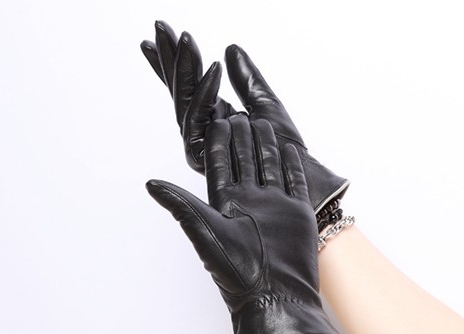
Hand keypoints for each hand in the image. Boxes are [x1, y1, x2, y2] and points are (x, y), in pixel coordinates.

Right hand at [141, 20, 349, 213]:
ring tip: (186, 38)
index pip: (190, 85)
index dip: (175, 61)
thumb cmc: (287, 148)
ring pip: (185, 103)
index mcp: (217, 118)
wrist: (304, 178)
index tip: (159, 33)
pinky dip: (205, 93)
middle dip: (170, 58)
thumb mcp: (267, 103)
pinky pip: (199, 120)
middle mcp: (205, 132)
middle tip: (160, 26)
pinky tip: (212, 68)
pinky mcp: (204, 158)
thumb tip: (230, 47)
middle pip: (180, 92)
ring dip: (184, 70)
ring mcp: (202, 146)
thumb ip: (248, 78)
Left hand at [146, 114, 343, 333]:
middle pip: (245, 160)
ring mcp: (274, 206)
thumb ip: (181, 205)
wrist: (275, 297)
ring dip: (266, 144)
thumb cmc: (236, 272)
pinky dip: (292, 164)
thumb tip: (149, 183)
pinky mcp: (296, 212)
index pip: (220, 165)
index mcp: (226, 204)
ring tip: (263, 121)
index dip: (218, 142)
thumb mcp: (204, 233)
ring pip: (269, 166)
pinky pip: (293, 181)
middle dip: (241, 136)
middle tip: (239, 112)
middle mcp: (249, 201)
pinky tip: (289, 148)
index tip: (215, 119)